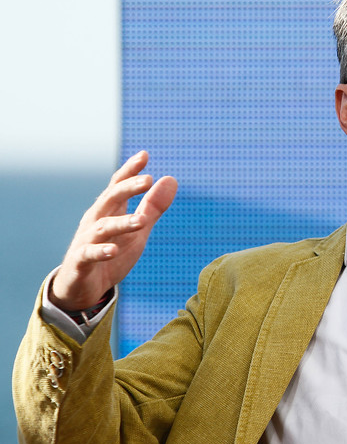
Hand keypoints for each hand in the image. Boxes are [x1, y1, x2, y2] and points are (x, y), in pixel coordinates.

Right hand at [50, 151, 176, 311]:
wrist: (81, 288)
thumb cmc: (111, 253)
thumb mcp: (137, 231)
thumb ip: (153, 207)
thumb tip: (170, 179)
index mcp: (109, 211)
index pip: (117, 186)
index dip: (129, 170)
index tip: (144, 155)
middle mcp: (95, 221)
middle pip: (109, 200)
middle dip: (127, 188)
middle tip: (147, 179)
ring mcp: (85, 241)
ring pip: (102, 227)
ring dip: (121, 223)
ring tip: (141, 220)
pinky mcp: (80, 263)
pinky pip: (89, 255)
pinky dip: (100, 251)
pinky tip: (113, 251)